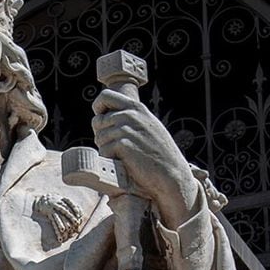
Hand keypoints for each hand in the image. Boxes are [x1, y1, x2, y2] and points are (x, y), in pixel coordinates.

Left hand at [92, 89, 198, 226]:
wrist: (171, 173)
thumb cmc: (158, 153)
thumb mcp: (148, 126)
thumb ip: (129, 118)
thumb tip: (101, 118)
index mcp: (136, 108)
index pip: (105, 97)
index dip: (98, 109)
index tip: (101, 120)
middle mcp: (130, 115)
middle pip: (98, 122)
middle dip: (102, 136)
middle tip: (118, 148)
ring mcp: (126, 129)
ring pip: (99, 138)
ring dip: (107, 150)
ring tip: (125, 157)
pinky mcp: (122, 145)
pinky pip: (103, 151)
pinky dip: (110, 160)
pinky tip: (124, 163)